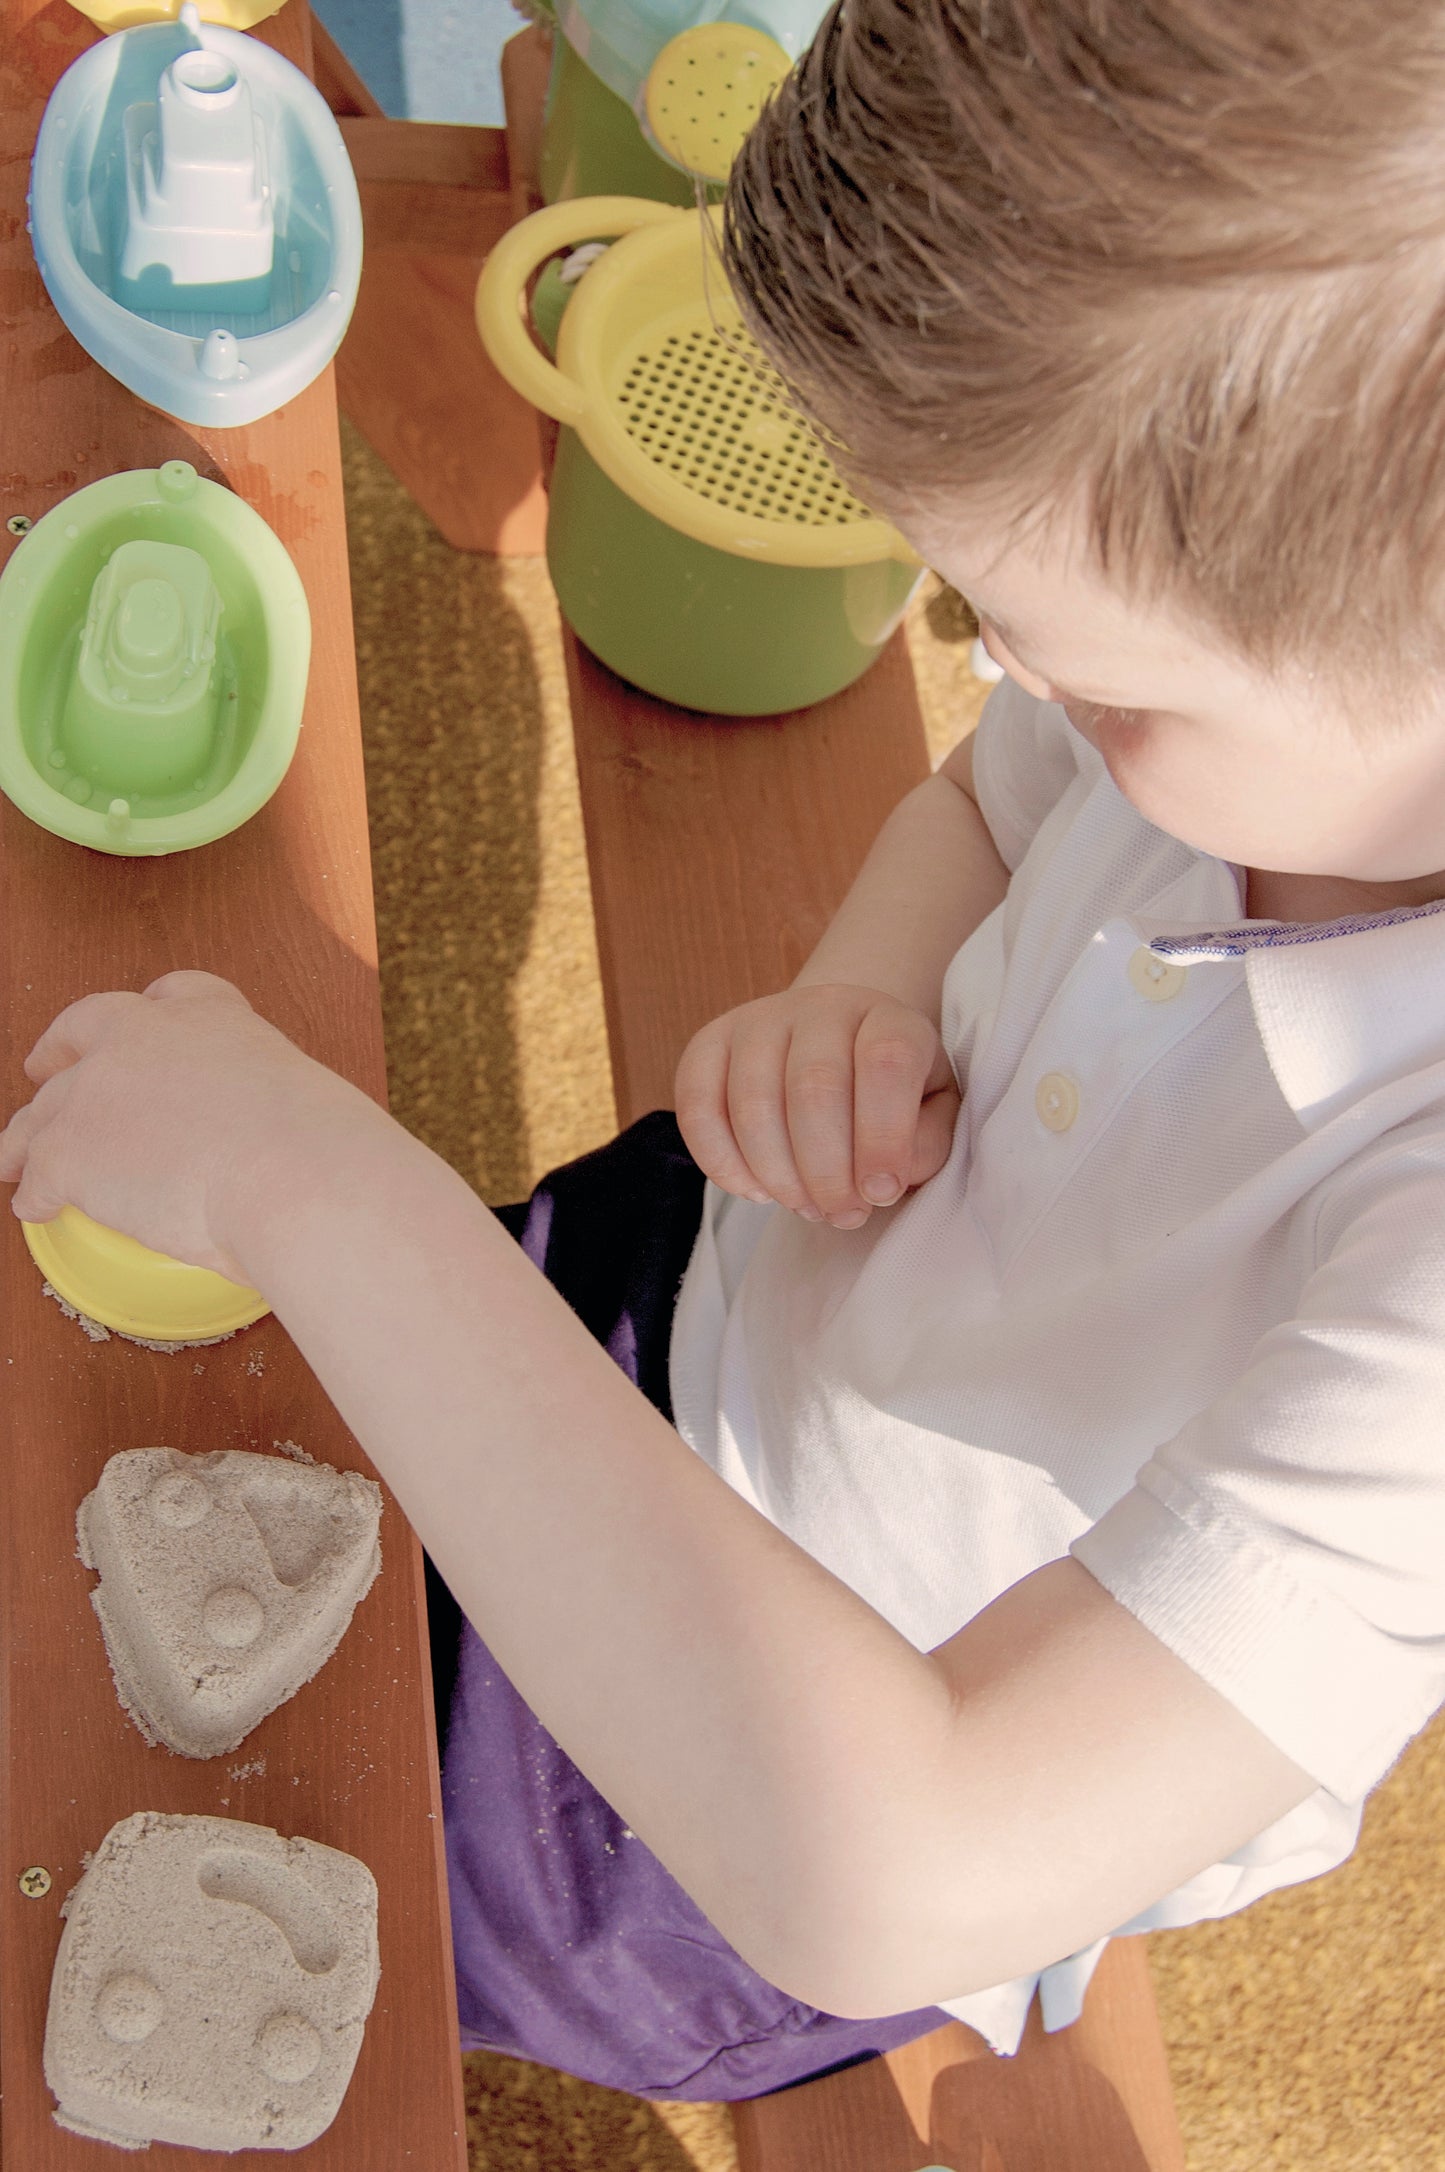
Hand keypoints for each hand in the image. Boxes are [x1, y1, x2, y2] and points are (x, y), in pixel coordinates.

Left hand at [0, 971, 379, 1283]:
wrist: (295, 1175)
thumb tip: (271, 1158)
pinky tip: (34, 1206)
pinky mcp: (70, 1149)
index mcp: (214, 1018)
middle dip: (59, 1053)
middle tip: (46, 1070)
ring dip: (29, 1135)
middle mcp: (145, 1037)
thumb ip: (267, 1116)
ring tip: (16, 1158)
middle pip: (82, 1035)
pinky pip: (38, 1174)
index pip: (172, 995)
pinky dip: (34, 1194)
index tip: (142, 1023)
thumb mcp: (302, 1105)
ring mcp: (99, 1088)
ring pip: (44, 1108)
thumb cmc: (321, 1152)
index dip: (148, 1014)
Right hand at [675, 984, 960, 1227]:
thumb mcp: (932, 1115)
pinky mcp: (710, 1043)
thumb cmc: (889, 1095)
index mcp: (888, 1018)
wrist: (838, 1047)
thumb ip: (925, 1145)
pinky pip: (698, 1107)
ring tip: (805, 1206)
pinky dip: (722, 1163)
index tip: (880, 1194)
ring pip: (753, 1102)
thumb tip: (881, 1183)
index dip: (883, 1135)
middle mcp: (822, 1006)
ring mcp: (759, 1020)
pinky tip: (756, 1190)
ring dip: (779, 1175)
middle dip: (826, 1171)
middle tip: (841, 1214)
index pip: (886, 1060)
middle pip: (814, 1087)